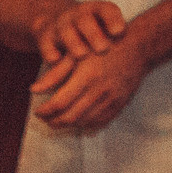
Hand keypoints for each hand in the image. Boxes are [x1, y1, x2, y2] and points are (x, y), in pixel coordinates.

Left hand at [32, 31, 152, 133]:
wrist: (138, 46)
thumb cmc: (102, 47)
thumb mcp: (76, 54)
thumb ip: (54, 74)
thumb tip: (33, 90)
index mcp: (87, 77)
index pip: (59, 103)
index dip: (45, 111)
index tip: (37, 111)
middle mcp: (100, 91)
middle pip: (70, 117)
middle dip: (53, 122)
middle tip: (45, 119)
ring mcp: (112, 99)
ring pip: (83, 122)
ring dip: (67, 125)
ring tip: (57, 119)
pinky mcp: (120, 104)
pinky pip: (99, 122)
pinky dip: (84, 124)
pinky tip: (76, 120)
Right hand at [34, 0, 124, 64]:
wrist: (52, 17)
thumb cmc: (89, 27)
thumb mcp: (102, 23)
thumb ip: (114, 34)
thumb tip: (132, 51)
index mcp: (96, 9)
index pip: (106, 10)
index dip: (113, 19)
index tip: (120, 32)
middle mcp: (78, 14)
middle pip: (85, 21)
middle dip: (94, 34)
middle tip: (103, 49)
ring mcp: (60, 25)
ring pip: (66, 32)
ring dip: (74, 43)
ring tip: (82, 54)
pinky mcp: (44, 38)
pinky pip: (47, 46)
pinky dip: (51, 53)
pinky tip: (57, 61)